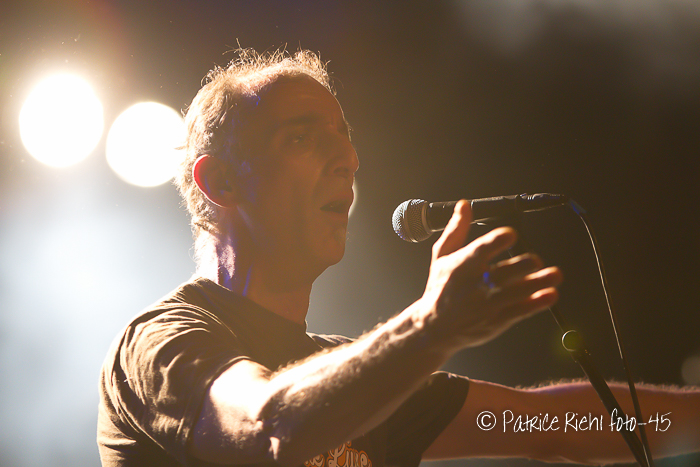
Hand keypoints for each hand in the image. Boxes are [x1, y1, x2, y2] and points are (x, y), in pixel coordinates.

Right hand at [419, 200, 561, 349]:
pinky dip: (537, 303)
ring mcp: (488, 304)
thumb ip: (456, 230)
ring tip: (555, 275)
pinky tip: (550, 294)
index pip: (481, 250)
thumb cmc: (440, 288)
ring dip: (538, 282)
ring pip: (518, 292)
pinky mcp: (497, 320)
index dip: (497, 241)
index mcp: (462, 265)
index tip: (511, 234)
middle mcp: (476, 285)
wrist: (435, 327)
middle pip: (505, 272)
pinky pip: (521, 311)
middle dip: (524, 264)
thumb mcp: (441, 256)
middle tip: (534, 260)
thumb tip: (464, 205)